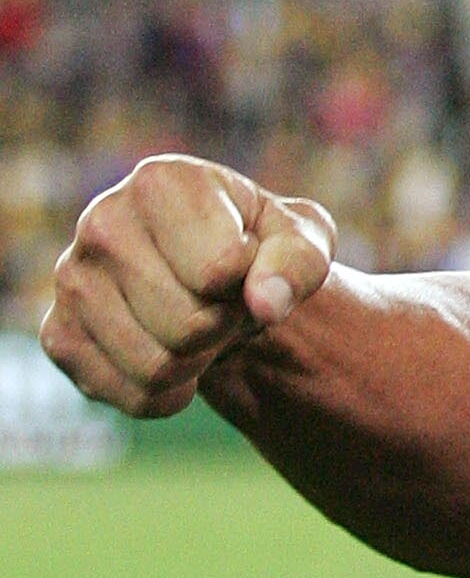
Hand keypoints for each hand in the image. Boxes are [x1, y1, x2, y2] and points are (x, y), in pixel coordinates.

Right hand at [42, 154, 336, 417]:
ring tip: (198, 325)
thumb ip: (298, 263)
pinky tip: (170, 354)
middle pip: (187, 327)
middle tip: (223, 304)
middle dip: (224, 328)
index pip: (219, 272)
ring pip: (157, 368)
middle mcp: (102, 222)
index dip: (250, 283)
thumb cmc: (257, 248)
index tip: (246, 264)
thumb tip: (265, 303)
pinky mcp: (59, 335)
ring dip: (198, 362)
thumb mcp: (302, 239)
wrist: (209, 280)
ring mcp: (71, 279)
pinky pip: (131, 395)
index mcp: (160, 181)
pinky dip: (168, 394)